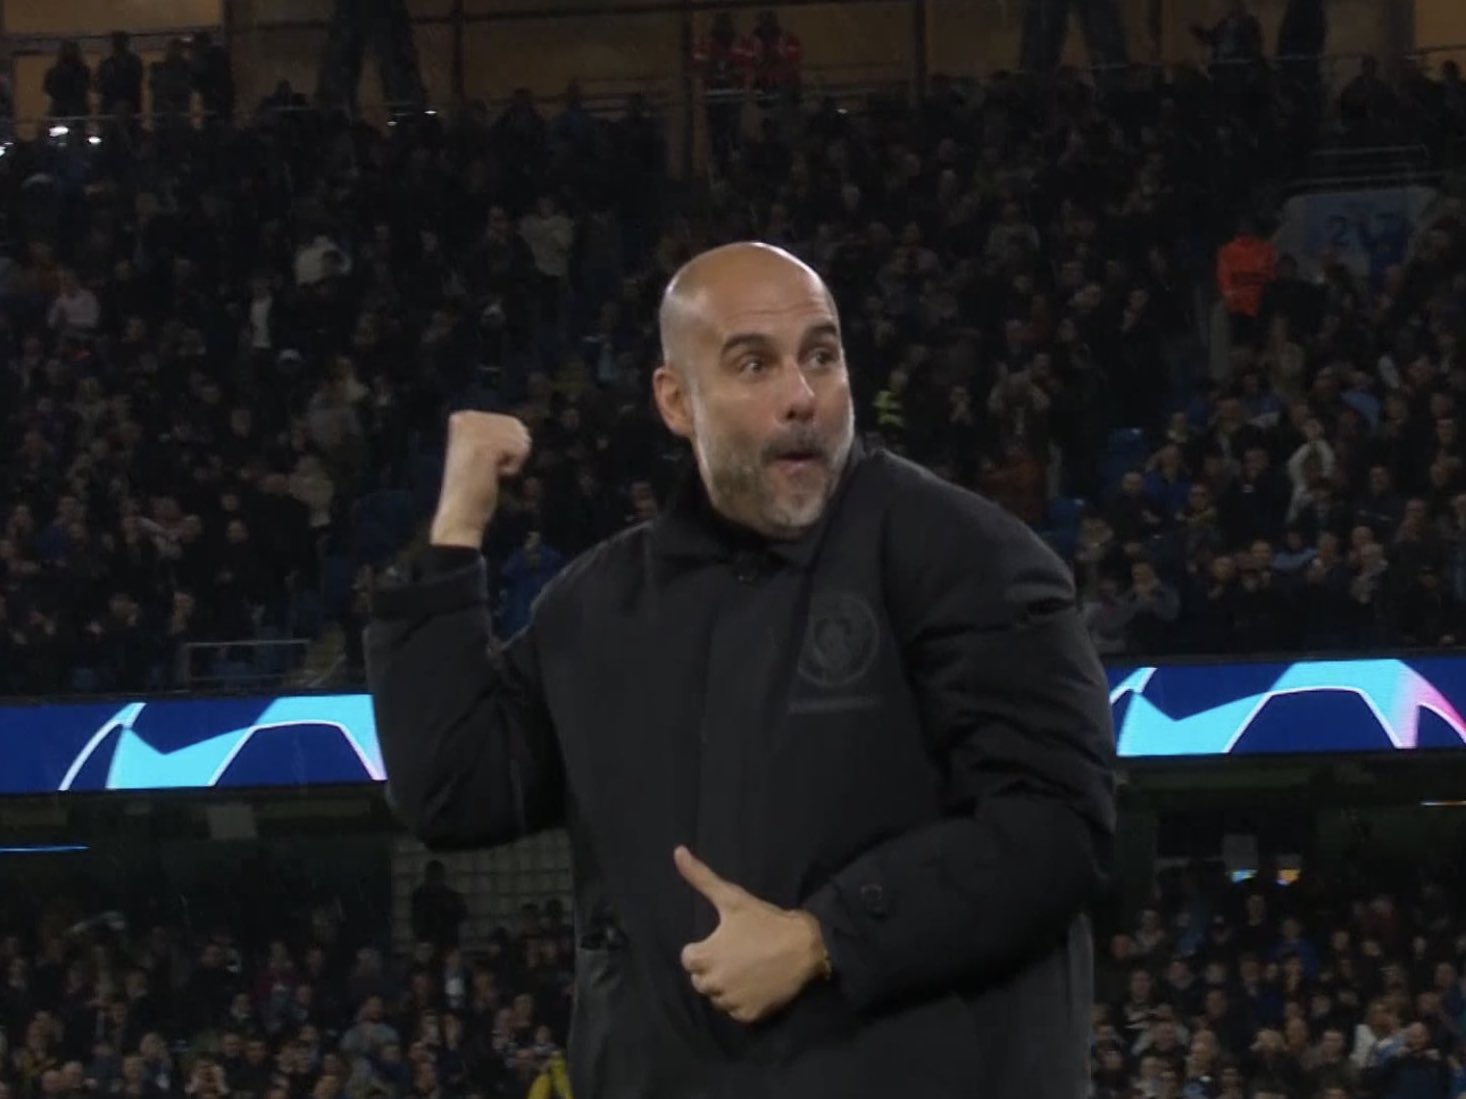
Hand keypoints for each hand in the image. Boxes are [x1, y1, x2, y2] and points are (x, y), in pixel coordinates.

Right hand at [430, 411, 531, 547]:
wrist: (460, 515)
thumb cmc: (476, 489)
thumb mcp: (484, 453)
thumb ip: (500, 435)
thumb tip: (526, 429)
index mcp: (463, 417)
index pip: (512, 422)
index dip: (510, 449)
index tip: (487, 464)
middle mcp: (466, 418)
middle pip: (518, 427)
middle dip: (513, 454)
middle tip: (490, 471)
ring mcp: (473, 431)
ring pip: (521, 438)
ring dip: (513, 461)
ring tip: (491, 474)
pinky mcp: (484, 445)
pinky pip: (520, 450)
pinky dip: (514, 468)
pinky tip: (494, 477)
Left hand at [674, 846, 827, 1023]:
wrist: (806, 947)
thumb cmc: (766, 922)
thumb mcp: (732, 897)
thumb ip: (701, 877)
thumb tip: (678, 852)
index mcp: (703, 957)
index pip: (689, 958)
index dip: (705, 948)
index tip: (725, 940)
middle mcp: (712, 984)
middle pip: (701, 979)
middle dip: (714, 967)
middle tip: (738, 953)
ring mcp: (730, 1002)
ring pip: (717, 997)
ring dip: (727, 985)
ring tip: (748, 968)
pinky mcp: (748, 1016)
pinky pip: (735, 1010)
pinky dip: (743, 1001)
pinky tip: (757, 984)